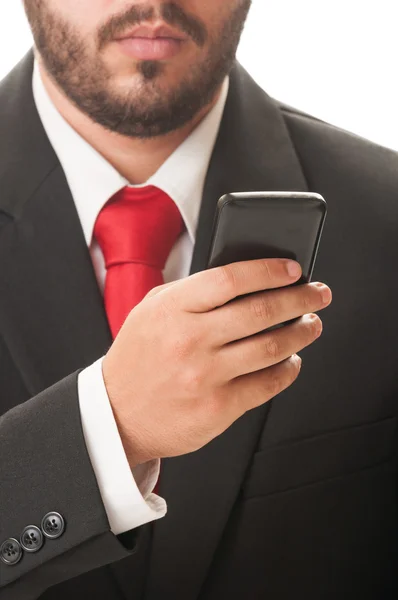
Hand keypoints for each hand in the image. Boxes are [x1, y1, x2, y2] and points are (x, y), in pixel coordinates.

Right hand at [102, 259, 331, 467]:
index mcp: (171, 309)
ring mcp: (205, 376)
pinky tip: (292, 361)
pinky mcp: (218, 408)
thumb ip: (193, 293)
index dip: (269, 271)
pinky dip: (288, 369)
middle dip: (301, 298)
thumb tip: (248, 279)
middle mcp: (189, 341)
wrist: (116, 415)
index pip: (231, 279)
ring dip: (301, 333)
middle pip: (261, 311)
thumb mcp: (152, 311)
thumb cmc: (138, 358)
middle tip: (318, 294)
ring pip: (271, 348)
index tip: (293, 269)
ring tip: (311, 324)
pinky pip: (267, 385)